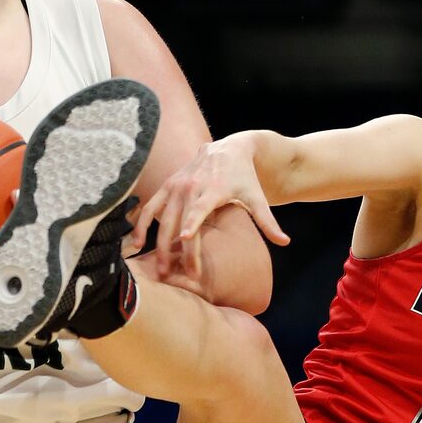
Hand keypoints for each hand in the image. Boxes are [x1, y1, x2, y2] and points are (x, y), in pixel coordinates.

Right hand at [132, 138, 289, 265]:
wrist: (230, 148)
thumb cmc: (245, 178)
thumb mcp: (257, 197)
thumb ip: (268, 222)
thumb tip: (285, 242)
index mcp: (214, 188)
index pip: (201, 208)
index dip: (193, 222)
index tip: (186, 238)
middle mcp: (192, 184)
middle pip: (180, 220)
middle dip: (175, 248)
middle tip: (172, 274)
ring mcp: (177, 184)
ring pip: (161, 216)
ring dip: (156, 242)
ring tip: (157, 268)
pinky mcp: (168, 185)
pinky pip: (150, 206)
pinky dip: (141, 224)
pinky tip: (135, 244)